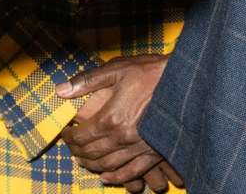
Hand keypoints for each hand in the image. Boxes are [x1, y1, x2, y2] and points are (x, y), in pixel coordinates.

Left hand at [57, 55, 183, 191]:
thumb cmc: (149, 72)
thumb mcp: (116, 69)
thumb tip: (61, 90)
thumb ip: (86, 81)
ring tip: (82, 161)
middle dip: (78, 152)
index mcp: (111, 117)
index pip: (82, 136)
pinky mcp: (154, 154)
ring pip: (109, 166)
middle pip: (93, 153)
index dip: (69, 137)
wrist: (184, 84)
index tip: (64, 133)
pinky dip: (116, 177)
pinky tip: (106, 176)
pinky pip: (132, 173)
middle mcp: (123, 138)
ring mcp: (140, 149)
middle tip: (71, 147)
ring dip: (92, 165)